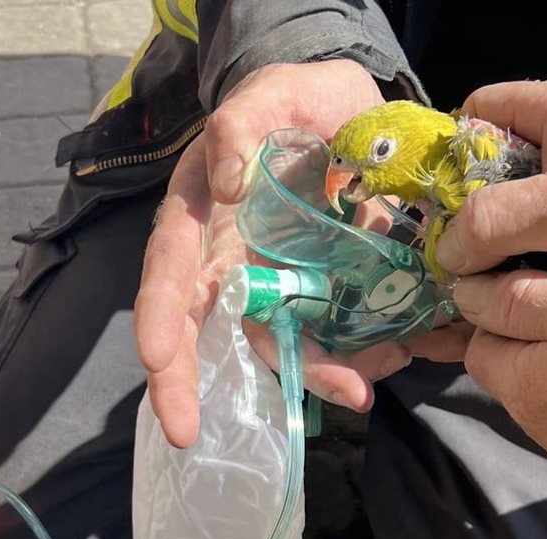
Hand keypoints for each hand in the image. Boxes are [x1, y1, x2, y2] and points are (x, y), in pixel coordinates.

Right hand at [134, 60, 411, 447]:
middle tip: (187, 434)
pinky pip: (329, 335)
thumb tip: (222, 183)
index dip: (158, 319)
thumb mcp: (269, 95)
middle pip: (200, 330)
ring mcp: (274, 283)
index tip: (156, 361)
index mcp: (200, 216)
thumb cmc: (295, 101)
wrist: (350, 113)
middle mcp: (227, 260)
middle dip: (189, 385)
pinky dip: (355, 356)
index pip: (167, 273)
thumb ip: (239, 126)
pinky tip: (390, 358)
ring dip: (310, 374)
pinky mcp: (320, 293)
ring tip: (355, 390)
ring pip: (274, 343)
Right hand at [435, 78, 546, 302]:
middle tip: (442, 259)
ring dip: (502, 244)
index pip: (478, 111)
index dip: (447, 152)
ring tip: (473, 284)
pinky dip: (535, 258)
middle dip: (468, 211)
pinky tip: (520, 291)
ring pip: (526, 208)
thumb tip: (444, 252)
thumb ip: (496, 222)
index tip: (428, 205)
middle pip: (496, 167)